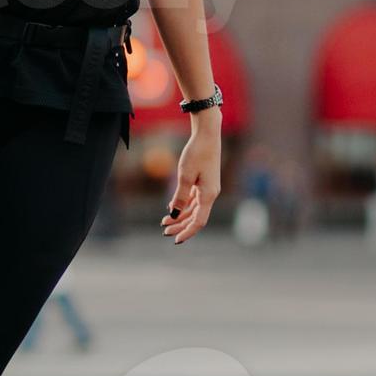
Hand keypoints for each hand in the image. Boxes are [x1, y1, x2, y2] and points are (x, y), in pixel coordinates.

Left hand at [161, 123, 221, 243]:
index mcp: (208, 195)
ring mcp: (209, 189)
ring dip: (180, 216)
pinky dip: (184, 206)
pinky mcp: (205, 182)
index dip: (187, 232)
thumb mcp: (184, 176)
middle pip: (196, 217)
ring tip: (165, 222)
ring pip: (194, 209)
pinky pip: (195, 200)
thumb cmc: (196, 154)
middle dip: (180, 225)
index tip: (175, 240)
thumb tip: (173, 213)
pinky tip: (172, 207)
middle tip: (165, 231)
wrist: (207, 135)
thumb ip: (179, 197)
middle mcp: (211, 194)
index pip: (199, 221)